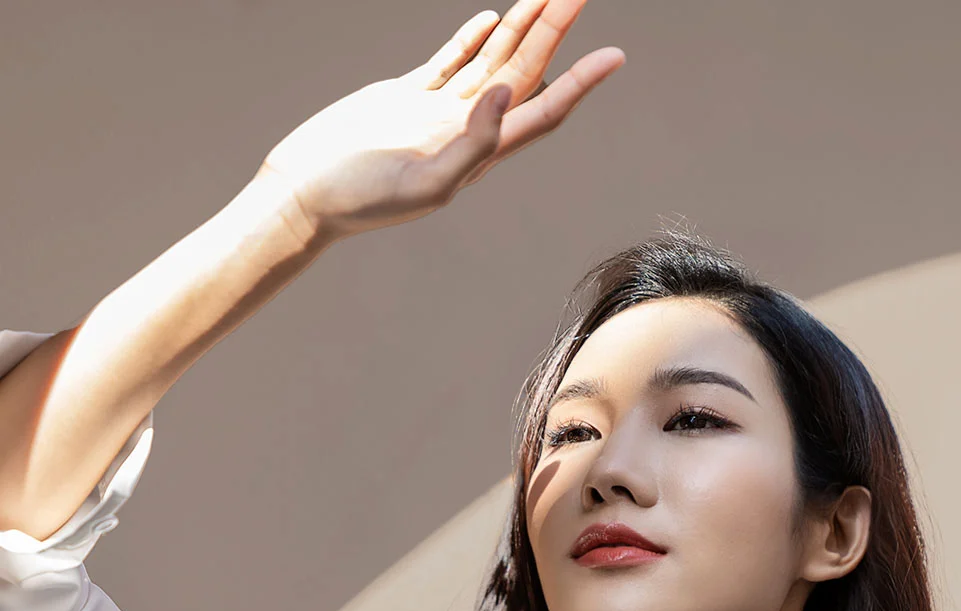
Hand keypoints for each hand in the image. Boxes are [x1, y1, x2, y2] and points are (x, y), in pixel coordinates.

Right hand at [255, 0, 624, 243]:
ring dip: (522, 26)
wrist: (305, 193)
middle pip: (525, 73)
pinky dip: (471, 39)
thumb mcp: (424, 184)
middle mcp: (465, 129)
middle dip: (555, 31)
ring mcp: (436, 111)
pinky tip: (491, 20)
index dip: (580, 83)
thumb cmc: (359, 199)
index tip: (613, 55)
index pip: (542, 111)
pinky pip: (450, 61)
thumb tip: (508, 92)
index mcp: (478, 153)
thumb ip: (474, 145)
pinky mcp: (405, 97)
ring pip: (493, 60)